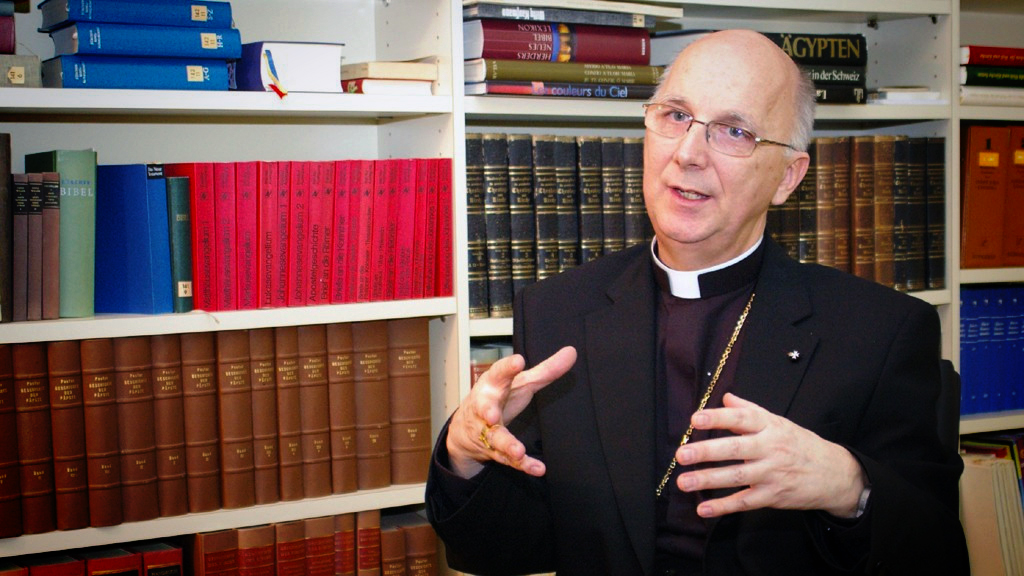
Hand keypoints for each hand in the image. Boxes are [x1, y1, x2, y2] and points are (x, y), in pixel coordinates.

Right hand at [446, 346, 576, 478]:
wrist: (466, 429)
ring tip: (518, 451)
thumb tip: (573, 351)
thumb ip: (546, 369)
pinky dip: (523, 465)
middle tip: (492, 416)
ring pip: (496, 439)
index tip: (518, 360)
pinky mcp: (494, 451)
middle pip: (485, 408)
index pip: (498, 373)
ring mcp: (488, 431)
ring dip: (506, 445)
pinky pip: (508, 459)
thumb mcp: (521, 382)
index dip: (507, 367)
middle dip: (488, 412)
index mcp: (493, 385)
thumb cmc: (498, 397)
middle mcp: (486, 407)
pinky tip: (538, 469)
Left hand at [675, 393, 866, 518]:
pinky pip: (745, 502)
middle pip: (735, 449)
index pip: (741, 419)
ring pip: (736, 477)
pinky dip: (723, 507)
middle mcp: (770, 449)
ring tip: (684, 482)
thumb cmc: (800, 444)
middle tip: (683, 454)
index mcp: (769, 427)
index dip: (718, 418)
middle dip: (707, 451)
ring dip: (708, 480)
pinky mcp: (773, 496)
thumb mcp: (778, 422)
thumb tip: (725, 397)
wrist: (834, 473)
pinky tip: (703, 509)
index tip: (695, 419)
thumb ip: (749, 411)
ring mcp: (771, 474)